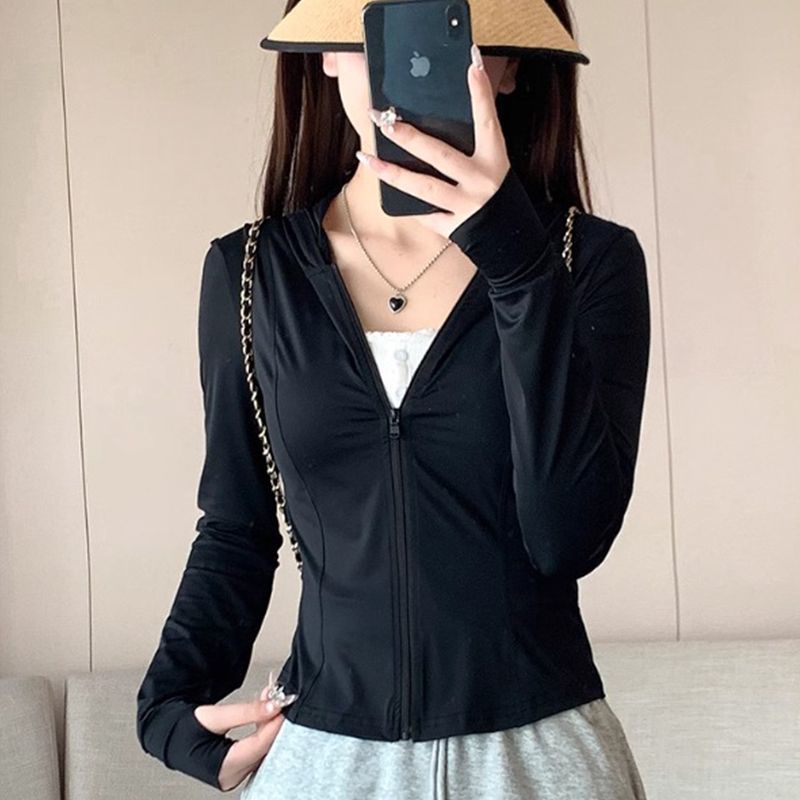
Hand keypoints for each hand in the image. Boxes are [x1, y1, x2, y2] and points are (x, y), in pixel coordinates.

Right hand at [194, 670, 297, 791]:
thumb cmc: (183, 729)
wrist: (168, 734)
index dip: (273, 725)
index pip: (257, 746)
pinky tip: (264, 714)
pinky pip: (257, 749)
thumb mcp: (214, 715)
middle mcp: (230, 776)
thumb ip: (245, 712)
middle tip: (278, 699)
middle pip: (263, 748)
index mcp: (221, 767)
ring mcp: (235, 774)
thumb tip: (273, 707)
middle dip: (272, 722)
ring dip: (268, 724)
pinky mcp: (238, 767)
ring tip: (269, 701)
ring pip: (262, 748)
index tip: (283, 706)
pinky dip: (262, 730)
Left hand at [356, 43, 511, 240]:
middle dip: (409, 137)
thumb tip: (434, 120)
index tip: (471, 64)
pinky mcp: (453, 227)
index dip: (480, 93)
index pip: (487, 120)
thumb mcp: (492, 165)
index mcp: (494, 159)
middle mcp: (481, 181)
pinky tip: (387, 190)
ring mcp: (466, 206)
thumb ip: (472, 144)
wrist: (508, 239)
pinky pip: (425, 214)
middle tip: (384, 121)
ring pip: (423, 186)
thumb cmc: (495, 194)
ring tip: (367, 157)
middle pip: (440, 154)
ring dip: (392, 172)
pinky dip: (409, 205)